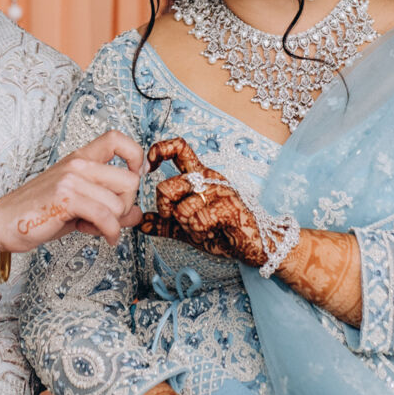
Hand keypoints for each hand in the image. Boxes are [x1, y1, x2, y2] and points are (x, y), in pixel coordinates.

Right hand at [0, 130, 144, 249]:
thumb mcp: (79, 206)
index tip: (136, 175)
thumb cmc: (38, 213)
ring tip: (97, 228)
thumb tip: (136, 214)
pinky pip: (106, 216)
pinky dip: (111, 232)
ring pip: (119, 202)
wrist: (2, 223)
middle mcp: (77, 163)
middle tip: (110, 217)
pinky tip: (105, 238)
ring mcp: (71, 179)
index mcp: (79, 158)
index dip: (135, 156)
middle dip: (126, 205)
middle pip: (129, 180)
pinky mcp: (66, 197)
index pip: (117, 139)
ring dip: (115, 223)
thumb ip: (108, 206)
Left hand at [138, 137, 267, 267]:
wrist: (253, 245)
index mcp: (198, 175)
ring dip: (186, 226)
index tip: (148, 169)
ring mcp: (219, 191)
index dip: (159, 151)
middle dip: (164, 208)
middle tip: (176, 218)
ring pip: (182, 207)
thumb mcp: (187, 228)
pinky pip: (198, 220)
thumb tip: (140, 222)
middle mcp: (207, 178)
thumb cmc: (222, 231)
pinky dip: (199, 232)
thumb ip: (164, 223)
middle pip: (168, 185)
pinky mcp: (229, 207)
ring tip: (202, 228)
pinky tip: (211, 232)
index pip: (178, 148)